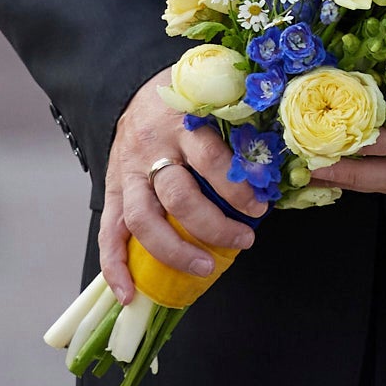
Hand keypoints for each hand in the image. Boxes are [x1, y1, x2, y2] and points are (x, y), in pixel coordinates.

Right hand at [99, 65, 269, 305]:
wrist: (133, 92)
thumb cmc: (183, 103)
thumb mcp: (212, 102)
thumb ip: (237, 130)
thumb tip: (278, 169)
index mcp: (183, 123)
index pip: (210, 159)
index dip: (236, 189)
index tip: (261, 207)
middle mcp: (152, 149)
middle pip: (178, 196)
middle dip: (213, 226)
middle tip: (243, 241)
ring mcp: (128, 172)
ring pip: (143, 219)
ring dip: (174, 251)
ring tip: (204, 267)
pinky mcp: (112, 191)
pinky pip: (107, 233)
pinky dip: (115, 267)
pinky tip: (129, 293)